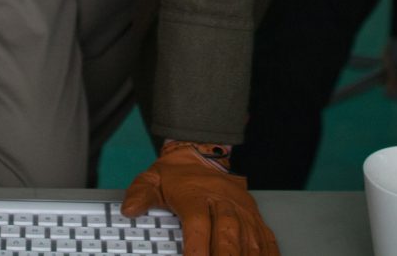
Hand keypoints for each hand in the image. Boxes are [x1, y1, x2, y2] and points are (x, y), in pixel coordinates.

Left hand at [122, 142, 278, 255]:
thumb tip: (129, 209)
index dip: (197, 248)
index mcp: (194, 195)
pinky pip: (265, 237)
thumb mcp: (151, 179)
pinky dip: (267, 253)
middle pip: (227, 233)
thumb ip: (140, 195)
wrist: (201, 152)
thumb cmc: (176, 175)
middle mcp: (221, 201)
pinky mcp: (254, 214)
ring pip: (249, 237)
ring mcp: (241, 208)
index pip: (197, 224)